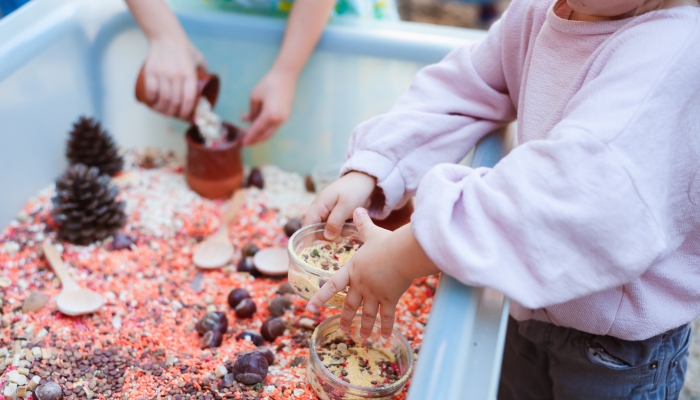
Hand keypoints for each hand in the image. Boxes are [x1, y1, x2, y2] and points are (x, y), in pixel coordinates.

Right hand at [143, 36, 204, 118]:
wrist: (166, 36)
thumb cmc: (184, 49)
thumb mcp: (199, 59)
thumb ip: (204, 72)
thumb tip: (207, 87)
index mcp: (189, 74)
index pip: (188, 99)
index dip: (186, 111)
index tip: (184, 116)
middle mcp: (176, 76)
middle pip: (174, 102)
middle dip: (173, 113)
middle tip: (172, 115)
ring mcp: (162, 74)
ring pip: (162, 99)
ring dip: (161, 109)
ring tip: (163, 111)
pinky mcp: (150, 72)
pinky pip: (150, 91)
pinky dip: (151, 100)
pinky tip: (153, 103)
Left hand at [241, 69, 295, 145]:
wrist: (285, 76)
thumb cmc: (268, 84)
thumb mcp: (254, 97)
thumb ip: (252, 112)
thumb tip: (252, 122)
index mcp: (270, 116)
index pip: (257, 130)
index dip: (248, 138)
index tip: (241, 144)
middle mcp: (278, 120)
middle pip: (265, 135)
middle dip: (254, 140)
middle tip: (244, 141)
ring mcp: (283, 119)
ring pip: (269, 131)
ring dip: (258, 133)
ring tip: (247, 131)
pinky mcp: (285, 115)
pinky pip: (273, 125)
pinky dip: (264, 126)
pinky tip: (254, 121)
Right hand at [304, 171, 375, 239]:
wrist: (365, 179)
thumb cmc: (355, 190)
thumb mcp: (345, 206)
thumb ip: (335, 221)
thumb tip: (326, 237)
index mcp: (319, 205)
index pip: (307, 224)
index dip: (307, 237)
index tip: (310, 250)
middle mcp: (320, 209)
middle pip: (315, 228)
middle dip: (324, 237)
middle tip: (336, 242)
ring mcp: (328, 212)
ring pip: (325, 229)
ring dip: (333, 234)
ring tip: (343, 236)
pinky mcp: (336, 214)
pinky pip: (333, 226)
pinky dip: (338, 230)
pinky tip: (346, 232)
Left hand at [307, 208, 438, 337]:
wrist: (401, 253)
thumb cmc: (386, 242)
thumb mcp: (371, 232)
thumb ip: (363, 224)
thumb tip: (357, 209)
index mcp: (352, 270)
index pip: (332, 285)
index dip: (320, 297)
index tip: (310, 307)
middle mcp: (360, 285)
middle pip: (350, 305)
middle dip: (345, 318)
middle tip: (342, 329)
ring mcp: (374, 294)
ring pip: (366, 315)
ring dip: (363, 327)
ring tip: (360, 338)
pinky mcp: (389, 299)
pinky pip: (386, 317)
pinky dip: (385, 328)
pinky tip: (383, 338)